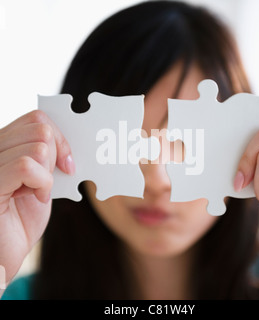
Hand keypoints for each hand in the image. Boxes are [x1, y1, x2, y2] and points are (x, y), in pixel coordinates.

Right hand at [0, 110, 74, 286]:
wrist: (7, 250)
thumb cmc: (23, 216)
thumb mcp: (41, 178)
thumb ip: (47, 155)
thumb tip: (67, 141)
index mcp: (5, 144)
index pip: (37, 118)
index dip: (60, 139)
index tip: (68, 164)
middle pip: (41, 128)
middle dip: (55, 157)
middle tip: (48, 181)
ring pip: (38, 147)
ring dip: (48, 175)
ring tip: (35, 192)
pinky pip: (26, 166)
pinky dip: (42, 184)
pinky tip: (35, 199)